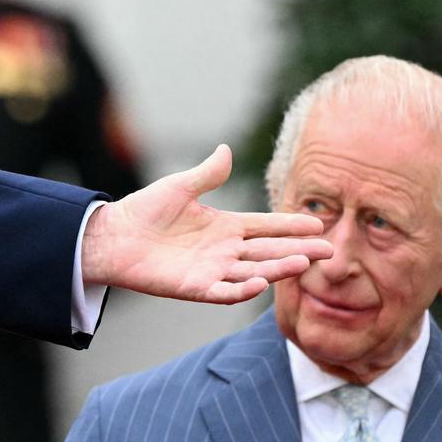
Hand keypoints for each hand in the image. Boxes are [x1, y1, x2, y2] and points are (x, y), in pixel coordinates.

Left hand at [82, 145, 333, 303]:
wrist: (114, 236)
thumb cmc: (145, 210)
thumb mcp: (180, 187)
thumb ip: (207, 174)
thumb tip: (226, 149)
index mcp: (225, 226)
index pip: (266, 226)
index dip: (290, 226)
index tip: (317, 224)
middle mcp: (224, 250)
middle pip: (268, 251)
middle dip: (298, 250)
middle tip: (328, 249)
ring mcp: (212, 270)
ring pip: (253, 271)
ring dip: (277, 269)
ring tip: (303, 262)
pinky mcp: (195, 287)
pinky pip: (224, 291)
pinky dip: (242, 290)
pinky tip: (260, 283)